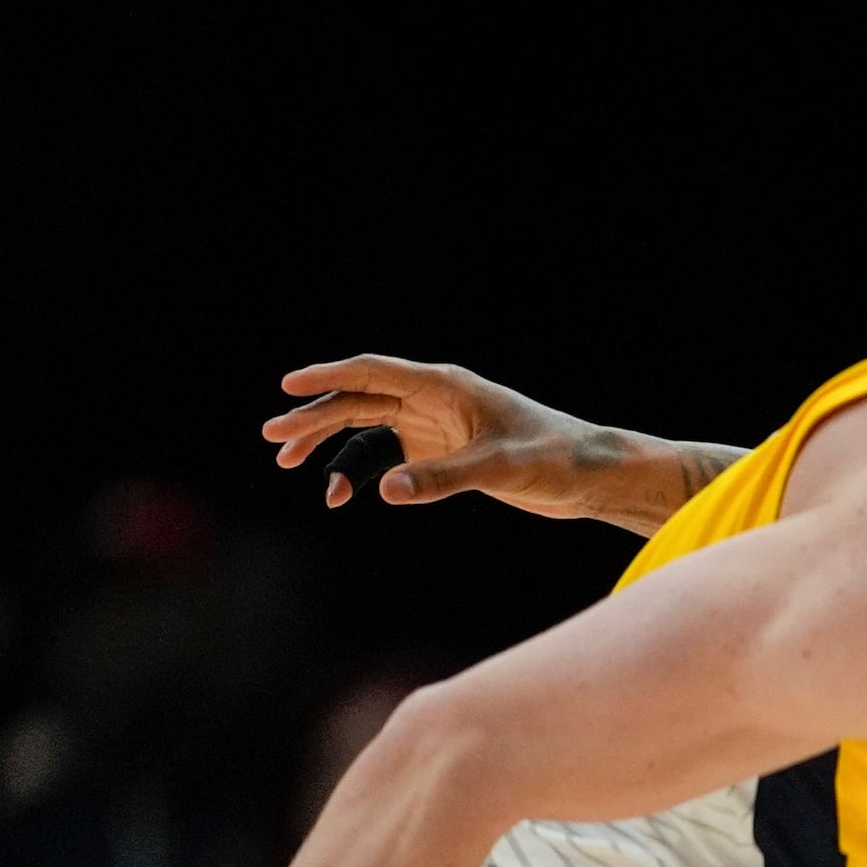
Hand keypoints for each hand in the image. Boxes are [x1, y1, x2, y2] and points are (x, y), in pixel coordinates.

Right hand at [259, 356, 732, 532]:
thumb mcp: (501, 469)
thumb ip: (442, 478)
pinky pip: (388, 459)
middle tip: (273, 441)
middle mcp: (434, 400)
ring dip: (329, 445)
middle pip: (360, 400)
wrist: (593, 478)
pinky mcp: (441, 455)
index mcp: (446, 386)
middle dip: (315, 417)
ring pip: (367, 428)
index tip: (287, 386)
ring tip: (293, 467)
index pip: (374, 371)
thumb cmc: (558, 459)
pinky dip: (362, 473)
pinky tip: (339, 495)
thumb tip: (386, 491)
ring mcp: (435, 427)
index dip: (328, 376)